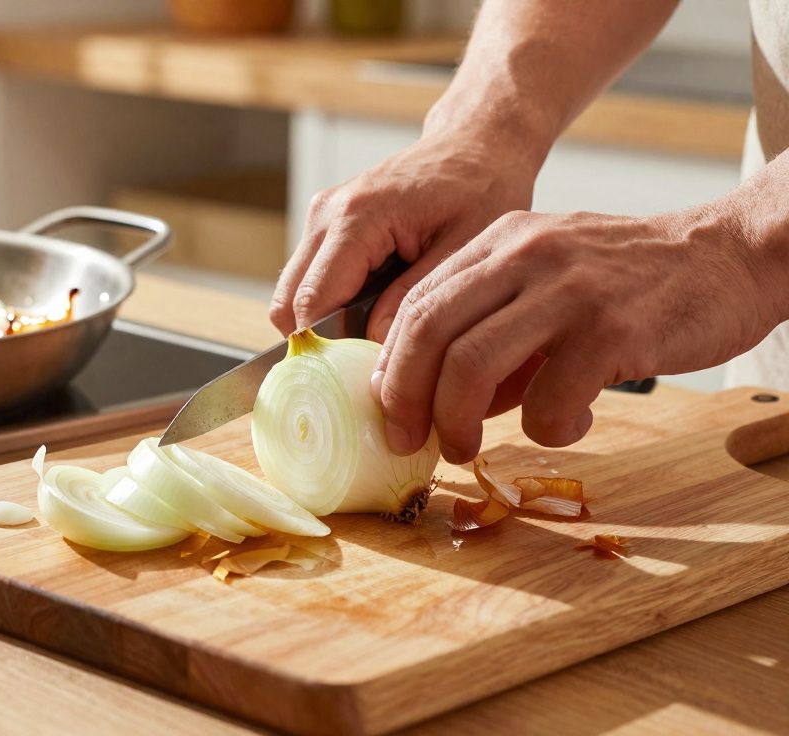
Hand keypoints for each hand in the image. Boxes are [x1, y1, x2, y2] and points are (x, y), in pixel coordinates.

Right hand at [270, 131, 540, 339]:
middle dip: (320, 342)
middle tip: (370, 365)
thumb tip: (374, 348)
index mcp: (357, 217)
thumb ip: (414, 299)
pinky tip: (379, 308)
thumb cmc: (481, 187)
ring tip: (380, 335)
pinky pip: (312, 282)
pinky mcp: (326, 226)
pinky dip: (335, 306)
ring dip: (327, 324)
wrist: (475, 144)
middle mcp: (326, 215)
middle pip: (288, 305)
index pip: (310, 302)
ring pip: (294, 297)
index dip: (325, 350)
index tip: (359, 379)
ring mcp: (321, 219)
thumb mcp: (466, 248)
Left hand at [374, 207, 781, 463]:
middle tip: (411, 442)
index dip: (391, 367)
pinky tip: (569, 425)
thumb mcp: (549, 280)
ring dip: (457, 423)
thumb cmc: (631, 282)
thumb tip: (441, 403)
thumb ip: (495, 328)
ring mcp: (567, 289)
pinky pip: (547, 400)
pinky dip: (546, 430)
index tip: (388, 412)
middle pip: (426, 332)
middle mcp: (524, 254)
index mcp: (500, 241)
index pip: (416, 305)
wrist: (731, 256)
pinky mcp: (612, 329)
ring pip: (470, 366)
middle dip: (405, 399)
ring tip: (468, 449)